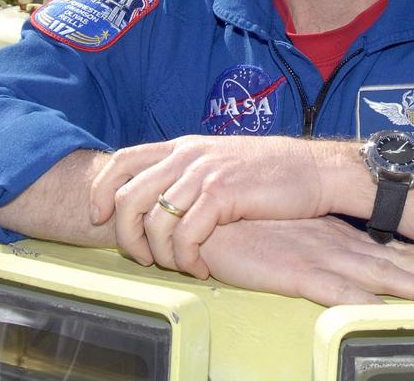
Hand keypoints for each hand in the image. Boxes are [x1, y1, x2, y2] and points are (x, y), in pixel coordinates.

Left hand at [89, 135, 326, 277]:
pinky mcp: (222, 194)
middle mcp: (187, 155)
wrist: (315, 171)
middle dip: (127, 236)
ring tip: (180, 266)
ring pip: (154, 221)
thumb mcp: (220, 162)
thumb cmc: (271, 174)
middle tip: (144, 259)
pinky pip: (185, 236)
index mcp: (183, 146)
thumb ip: (188, 173)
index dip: (100, 191)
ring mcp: (204, 173)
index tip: (98, 218)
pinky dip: (186, 259)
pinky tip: (200, 268)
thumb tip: (157, 198)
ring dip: (160, 255)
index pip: (121, 160)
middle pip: (127, 196)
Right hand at [199, 216, 413, 305]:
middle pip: (396, 261)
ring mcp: (317, 255)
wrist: (199, 209)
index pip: (388, 247)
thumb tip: (325, 259)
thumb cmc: (236, 222)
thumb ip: (306, 244)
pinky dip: (364, 302)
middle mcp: (333, 242)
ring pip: (379, 275)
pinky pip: (336, 291)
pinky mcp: (293, 271)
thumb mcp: (281, 232)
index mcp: (332, 232)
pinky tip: (386, 311)